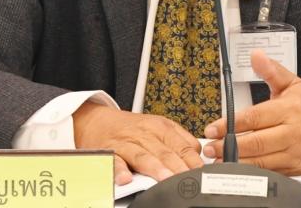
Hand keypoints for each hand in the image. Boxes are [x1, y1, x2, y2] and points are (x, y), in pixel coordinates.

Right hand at [73, 102, 202, 184]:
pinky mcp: (108, 152)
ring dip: (155, 167)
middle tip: (188, 179)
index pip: (183, 145)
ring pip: (143, 156)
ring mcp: (127, 143)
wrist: (97, 120)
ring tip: (165, 179)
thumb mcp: (158, 126)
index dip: (194, 161)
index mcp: (161, 127)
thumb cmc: (132, 128)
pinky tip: (126, 178)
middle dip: (178, 167)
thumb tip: (200, 157)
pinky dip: (119, 170)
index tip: (203, 174)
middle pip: (166, 152)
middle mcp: (145, 133)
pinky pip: (114, 161)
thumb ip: (180, 140)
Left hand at [202, 49, 300, 174]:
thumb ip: (271, 70)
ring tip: (216, 159)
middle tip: (209, 146)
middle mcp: (294, 132)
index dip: (231, 124)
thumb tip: (255, 55)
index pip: (255, 117)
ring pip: (262, 161)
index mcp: (291, 109)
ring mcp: (296, 153)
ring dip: (236, 162)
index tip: (212, 128)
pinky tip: (236, 169)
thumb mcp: (293, 84)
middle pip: (256, 143)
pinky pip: (271, 172)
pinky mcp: (297, 169)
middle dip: (229, 146)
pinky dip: (252, 172)